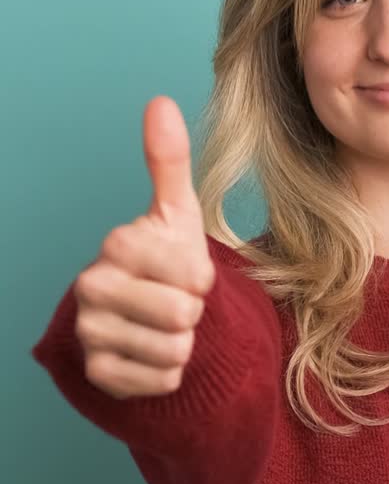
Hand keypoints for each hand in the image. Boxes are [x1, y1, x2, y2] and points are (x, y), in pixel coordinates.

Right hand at [73, 96, 215, 398]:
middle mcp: (92, 286)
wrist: (143, 318)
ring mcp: (91, 331)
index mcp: (117, 244)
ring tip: (164, 328)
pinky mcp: (98, 374)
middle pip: (181, 314)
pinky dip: (168, 374)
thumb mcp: (176, 214)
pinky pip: (161, 381)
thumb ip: (169, 162)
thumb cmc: (165, 263)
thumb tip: (160, 102)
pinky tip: (152, 354)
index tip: (186, 274)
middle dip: (192, 314)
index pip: (192, 274)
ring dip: (182, 344)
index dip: (202, 278)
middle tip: (175, 304)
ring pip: (173, 350)